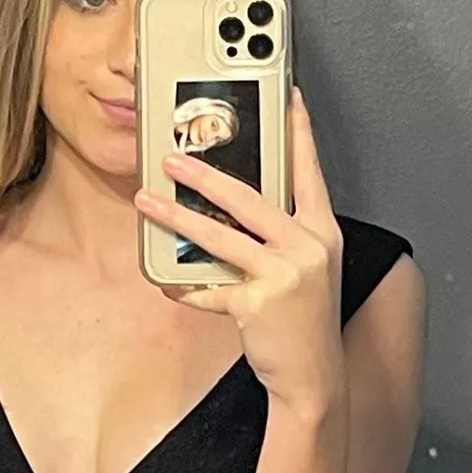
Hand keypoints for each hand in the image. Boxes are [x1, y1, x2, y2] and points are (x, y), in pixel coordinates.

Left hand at [134, 85, 344, 412]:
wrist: (314, 376)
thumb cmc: (306, 323)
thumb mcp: (307, 271)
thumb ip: (281, 238)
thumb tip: (233, 211)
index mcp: (322, 232)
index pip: (309, 171)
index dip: (299, 132)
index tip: (288, 96)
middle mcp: (306, 247)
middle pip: (248, 198)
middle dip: (205, 173)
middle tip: (173, 157)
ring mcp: (282, 275)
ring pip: (219, 236)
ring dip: (177, 217)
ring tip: (149, 201)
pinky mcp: (257, 303)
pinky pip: (209, 289)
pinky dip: (185, 287)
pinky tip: (168, 283)